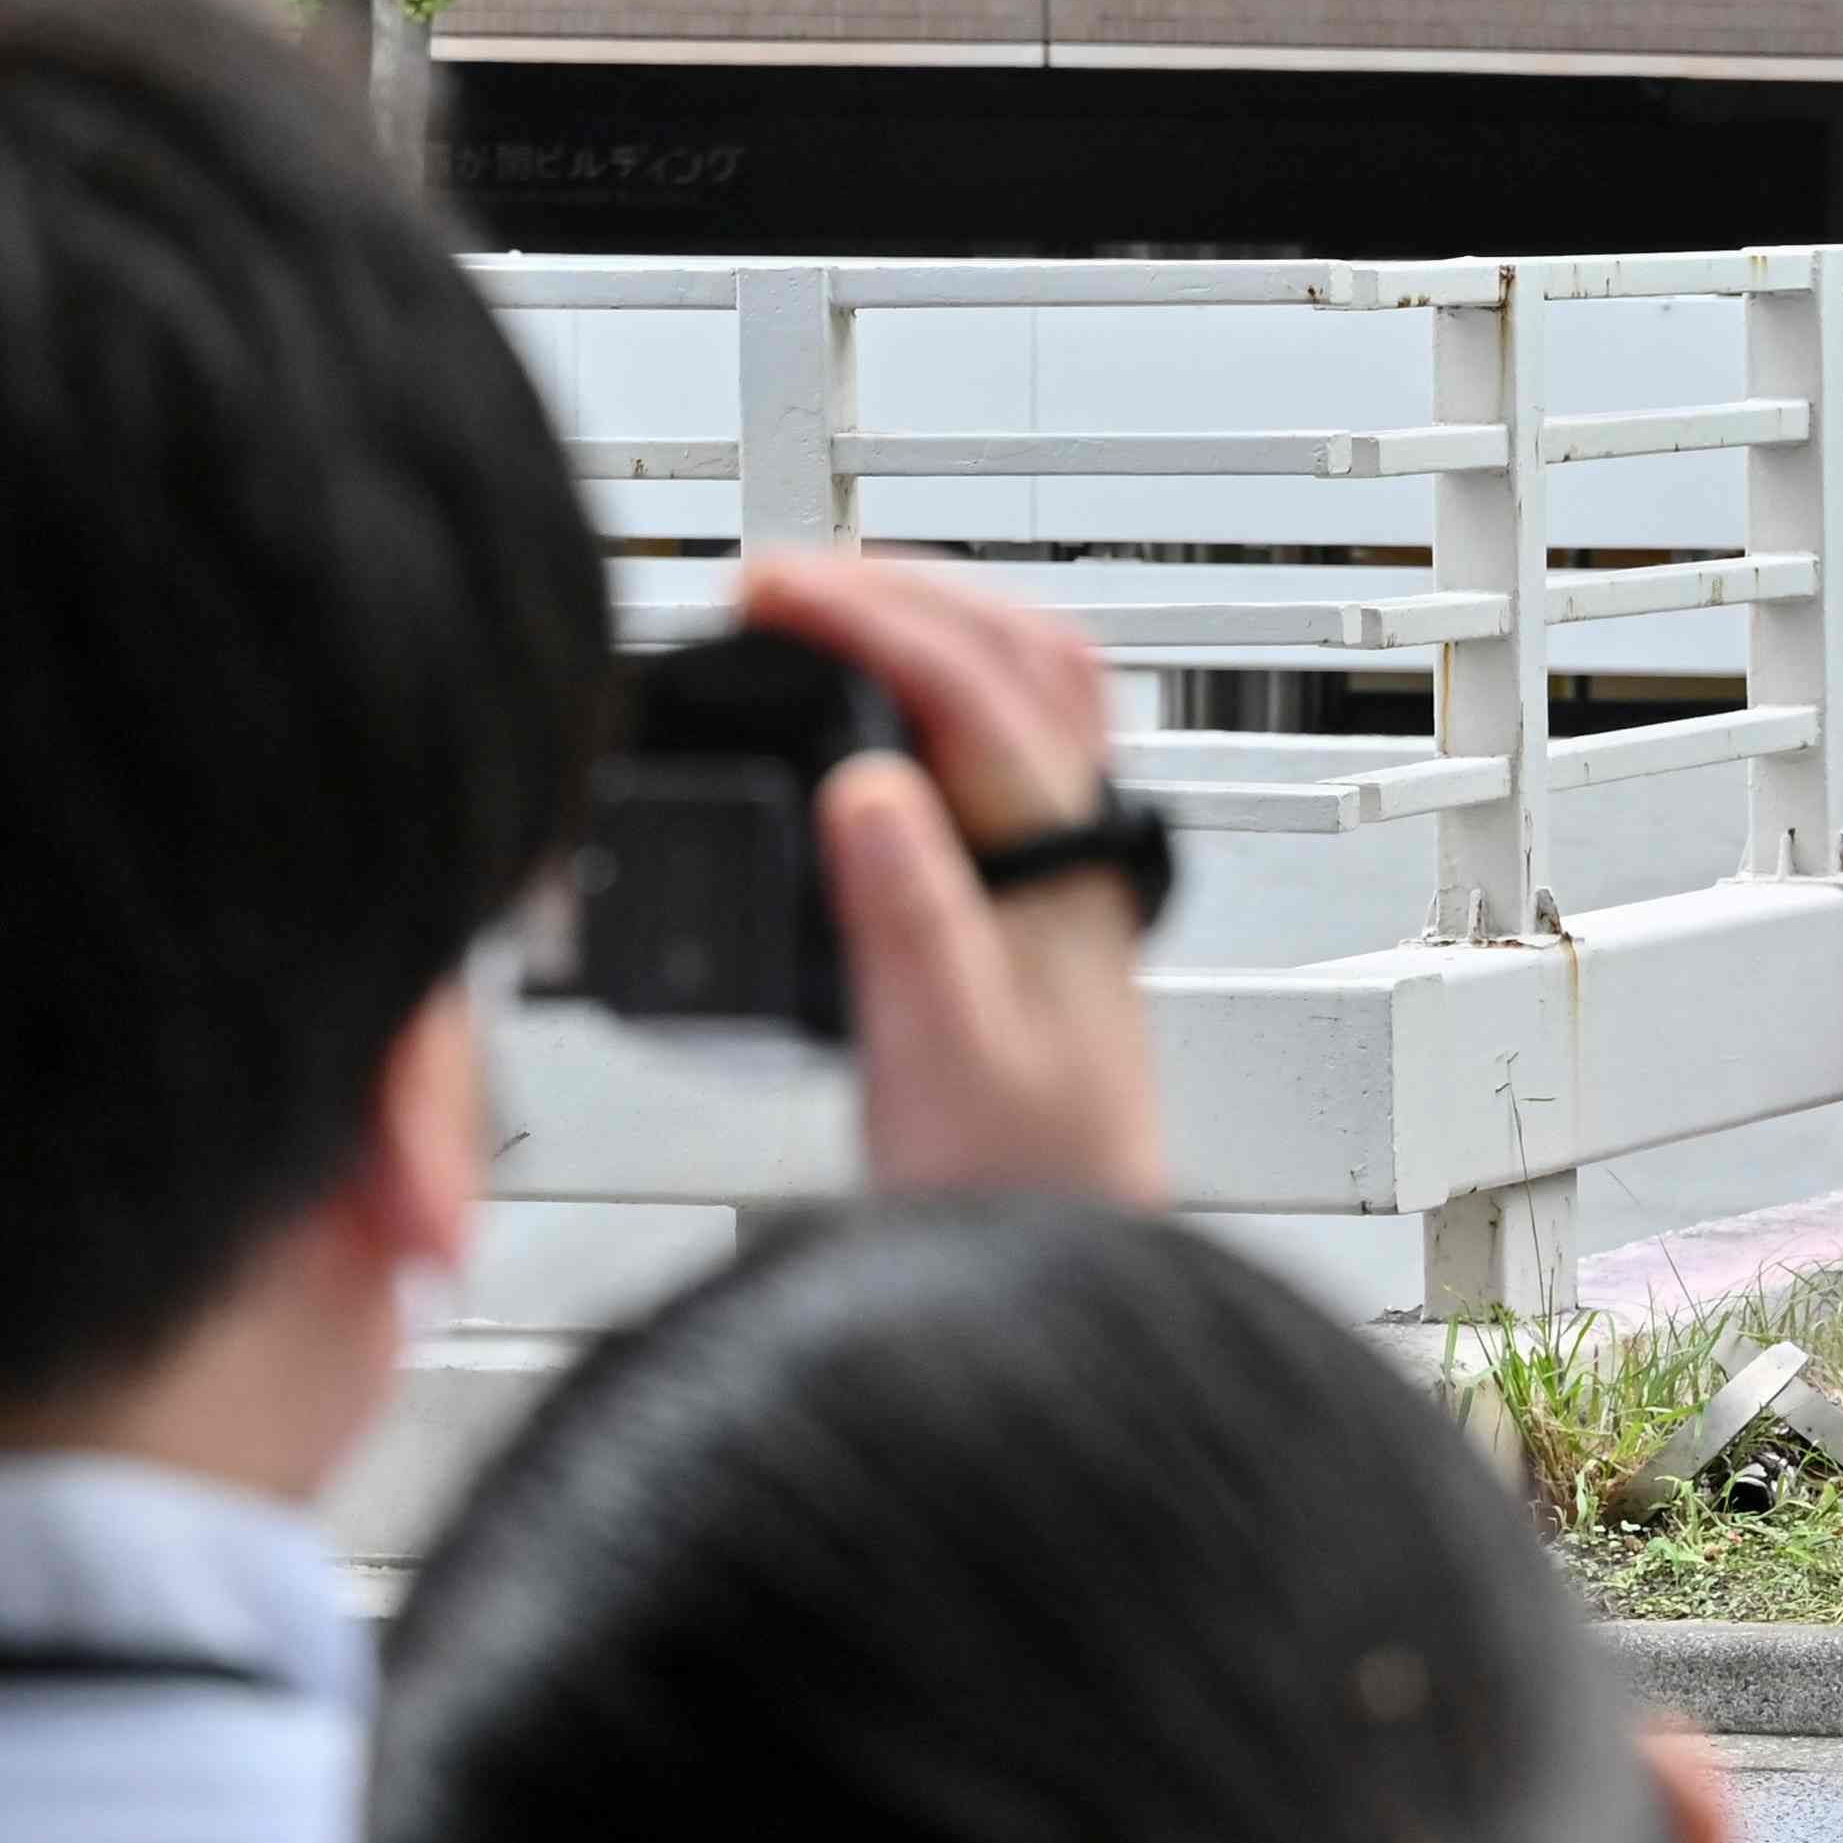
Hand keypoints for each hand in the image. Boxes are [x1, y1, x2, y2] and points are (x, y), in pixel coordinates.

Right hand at [737, 553, 1170, 1203]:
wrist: (1064, 1258)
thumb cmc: (1018, 1183)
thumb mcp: (936, 1054)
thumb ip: (906, 918)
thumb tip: (869, 785)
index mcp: (1057, 865)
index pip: (974, 687)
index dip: (865, 616)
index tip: (766, 591)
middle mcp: (1076, 851)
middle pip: (1021, 653)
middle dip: (900, 592)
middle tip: (782, 583)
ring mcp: (1064, 867)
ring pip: (1030, 690)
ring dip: (935, 624)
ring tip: (828, 608)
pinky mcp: (1033, 899)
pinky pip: (1010, 747)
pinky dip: (944, 689)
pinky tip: (877, 713)